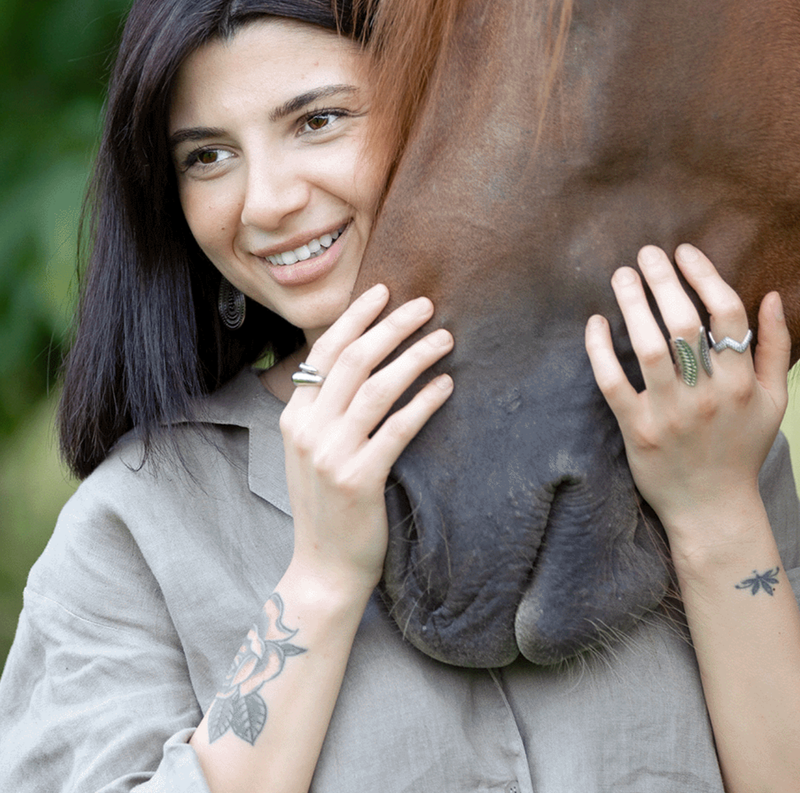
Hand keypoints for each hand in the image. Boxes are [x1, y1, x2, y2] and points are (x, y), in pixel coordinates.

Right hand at [280, 284, 453, 598]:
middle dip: (392, 326)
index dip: (356, 318)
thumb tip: (365, 359)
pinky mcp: (358, 479)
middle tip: (426, 306)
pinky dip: (424, 401)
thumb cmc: (329, 506)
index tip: (384, 291)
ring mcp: (331, 455)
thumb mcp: (313, 450)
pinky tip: (446, 386)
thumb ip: (328, 409)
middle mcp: (308, 430)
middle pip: (354, 360)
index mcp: (295, 416)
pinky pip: (398, 428)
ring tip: (445, 338)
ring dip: (415, 356)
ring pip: (378, 388)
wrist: (323, 569)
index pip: (325, 351)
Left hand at [585, 244, 789, 541]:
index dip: (704, 274)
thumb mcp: (774, 400)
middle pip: (683, 322)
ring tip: (621, 274)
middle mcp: (707, 395)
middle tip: (646, 253)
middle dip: (662, 279)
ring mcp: (670, 413)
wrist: (714, 510)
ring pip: (647, 346)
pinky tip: (595, 322)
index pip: (725, 313)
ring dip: (631, 303)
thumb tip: (770, 295)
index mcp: (741, 383)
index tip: (684, 251)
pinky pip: (613, 382)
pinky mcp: (637, 431)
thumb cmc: (741, 448)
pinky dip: (600, 350)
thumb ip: (776, 347)